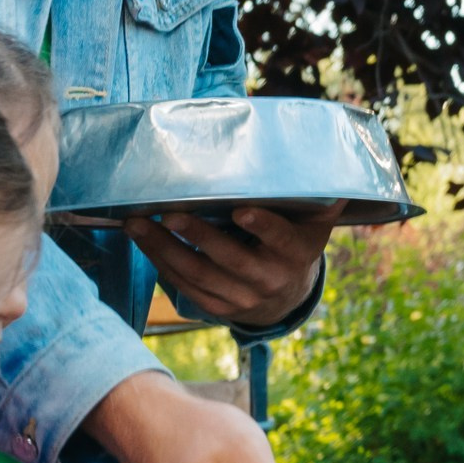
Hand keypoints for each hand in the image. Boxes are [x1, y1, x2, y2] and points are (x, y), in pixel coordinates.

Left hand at [129, 201, 341, 329]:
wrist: (288, 298)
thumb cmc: (297, 243)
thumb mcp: (315, 223)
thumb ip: (319, 195)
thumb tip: (328, 153)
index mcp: (295, 254)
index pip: (279, 239)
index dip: (262, 226)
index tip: (241, 210)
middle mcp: (269, 280)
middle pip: (227, 259)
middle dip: (195, 234)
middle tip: (166, 212)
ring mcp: (241, 298)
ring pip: (197, 275)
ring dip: (163, 249)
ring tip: (136, 224)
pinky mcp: (218, 309)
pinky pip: (185, 287)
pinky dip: (161, 264)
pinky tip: (143, 242)